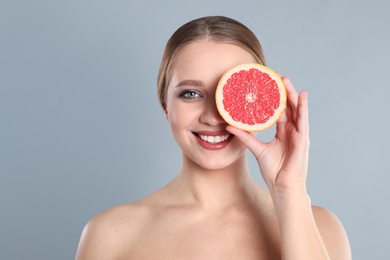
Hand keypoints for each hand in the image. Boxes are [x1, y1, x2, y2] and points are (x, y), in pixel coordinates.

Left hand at [227, 77, 309, 193]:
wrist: (283, 186)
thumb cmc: (273, 171)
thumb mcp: (257, 149)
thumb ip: (245, 136)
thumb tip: (230, 126)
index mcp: (282, 133)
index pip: (279, 112)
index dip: (275, 100)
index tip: (268, 87)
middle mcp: (291, 131)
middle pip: (288, 108)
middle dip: (283, 93)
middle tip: (277, 78)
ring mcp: (298, 134)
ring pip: (296, 110)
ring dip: (292, 95)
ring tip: (287, 80)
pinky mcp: (303, 139)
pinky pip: (303, 120)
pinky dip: (303, 107)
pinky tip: (302, 95)